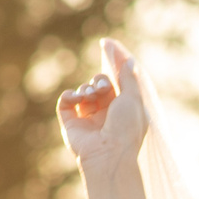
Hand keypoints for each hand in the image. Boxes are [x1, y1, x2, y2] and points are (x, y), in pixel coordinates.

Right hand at [58, 37, 149, 170]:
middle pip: (99, 83)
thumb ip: (128, 77)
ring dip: (86, 89)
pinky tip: (77, 99)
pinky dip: (70, 96)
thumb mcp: (133, 99)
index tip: (107, 43)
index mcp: (123, 108)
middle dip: (101, 81)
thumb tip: (128, 59)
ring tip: (90, 97)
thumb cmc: (126, 129)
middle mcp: (106, 113)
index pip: (117, 80)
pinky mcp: (71, 123)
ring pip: (83, 90)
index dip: (113, 62)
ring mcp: (87, 118)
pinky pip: (66, 101)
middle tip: (103, 89)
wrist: (108, 155)